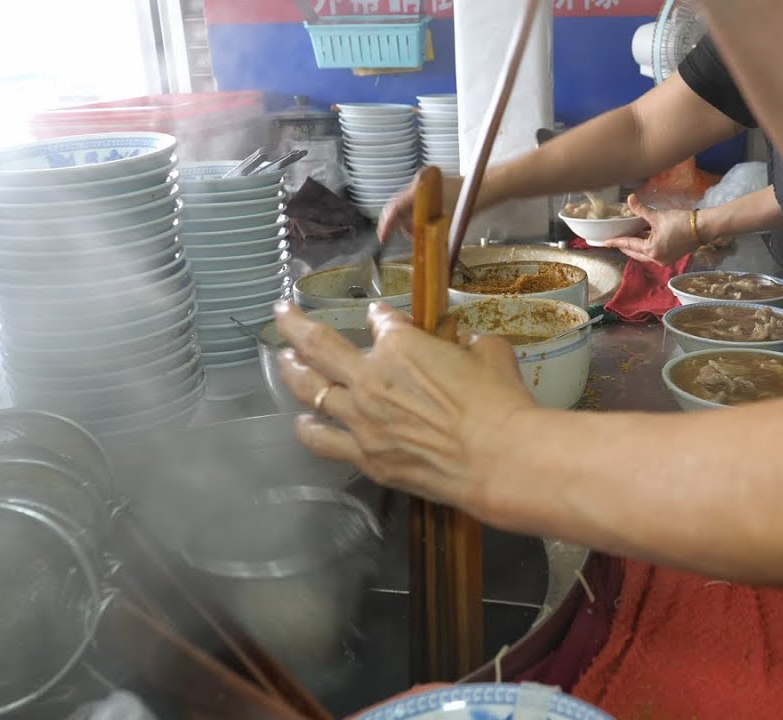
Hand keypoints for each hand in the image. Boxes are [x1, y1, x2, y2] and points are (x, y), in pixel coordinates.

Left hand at [274, 302, 536, 509]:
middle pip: (319, 344)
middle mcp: (370, 377)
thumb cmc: (500, 403)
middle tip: (282, 314)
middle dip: (295, 324)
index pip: (381, 321)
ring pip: (309, 389)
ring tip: (283, 361)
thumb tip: (467, 343)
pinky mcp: (365, 456)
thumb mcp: (492, 354)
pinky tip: (302, 423)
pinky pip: (322, 440)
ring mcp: (361, 419)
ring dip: (292, 371)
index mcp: (402, 344)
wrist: (498, 459)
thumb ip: (472, 344)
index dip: (381, 316)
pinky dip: (308, 429)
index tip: (381, 317)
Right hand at [377, 174, 463, 244]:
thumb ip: (426, 228)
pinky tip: (423, 224)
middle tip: (405, 237)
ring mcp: (422, 183)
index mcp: (419, 189)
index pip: (395, 206)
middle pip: (397, 206)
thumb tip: (412, 239)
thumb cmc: (468, 202)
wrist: (483, 187)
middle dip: (398, 224)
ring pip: (405, 205)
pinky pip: (413, 203)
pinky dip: (415, 215)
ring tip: (418, 233)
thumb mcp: (446, 220)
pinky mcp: (427, 187)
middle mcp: (418, 183)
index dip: (387, 223)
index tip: (383, 237)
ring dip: (408, 221)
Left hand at [602, 194, 701, 265]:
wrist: (703, 228)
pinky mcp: (671, 256)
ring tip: (628, 236)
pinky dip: (647, 245)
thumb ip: (641, 209)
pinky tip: (643, 236)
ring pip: (644, 253)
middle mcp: (656, 259)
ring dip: (636, 245)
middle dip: (625, 246)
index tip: (605, 242)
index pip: (628, 245)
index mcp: (651, 251)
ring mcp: (664, 259)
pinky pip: (653, 252)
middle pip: (635, 253)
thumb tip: (630, 199)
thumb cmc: (681, 222)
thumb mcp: (658, 216)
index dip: (616, 242)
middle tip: (615, 240)